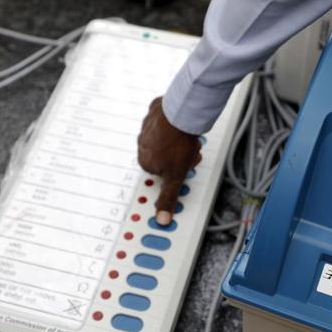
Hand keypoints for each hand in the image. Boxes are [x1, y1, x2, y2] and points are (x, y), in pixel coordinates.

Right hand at [137, 97, 201, 224]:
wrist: (181, 114)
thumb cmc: (177, 144)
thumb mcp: (176, 177)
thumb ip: (168, 198)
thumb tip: (162, 218)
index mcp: (145, 161)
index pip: (162, 172)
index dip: (176, 171)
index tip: (184, 168)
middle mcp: (142, 144)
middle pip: (164, 156)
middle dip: (179, 157)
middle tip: (189, 154)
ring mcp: (147, 127)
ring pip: (165, 139)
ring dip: (178, 141)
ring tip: (190, 140)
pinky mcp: (154, 113)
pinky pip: (164, 120)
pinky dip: (173, 123)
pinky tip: (183, 124)